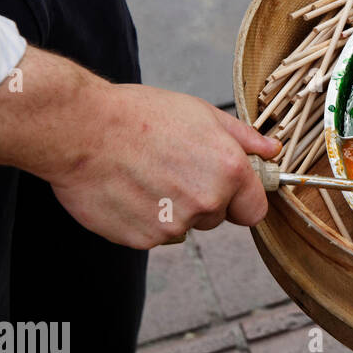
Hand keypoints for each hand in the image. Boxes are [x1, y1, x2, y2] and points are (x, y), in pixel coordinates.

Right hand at [48, 81, 281, 249]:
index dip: (240, 199)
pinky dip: (144, 219)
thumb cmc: (139, 115)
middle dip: (202, 199)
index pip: (254, 210)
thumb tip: (272, 150)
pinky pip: (153, 235)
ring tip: (145, 175)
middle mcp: (207, 201)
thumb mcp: (201, 113)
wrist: (80, 129)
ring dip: (172, 210)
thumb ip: (243, 137)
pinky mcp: (142, 239)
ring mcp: (175, 224)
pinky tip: (128, 190)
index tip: (225, 189)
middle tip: (171, 168)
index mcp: (229, 171)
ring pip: (184, 226)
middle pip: (217, 217)